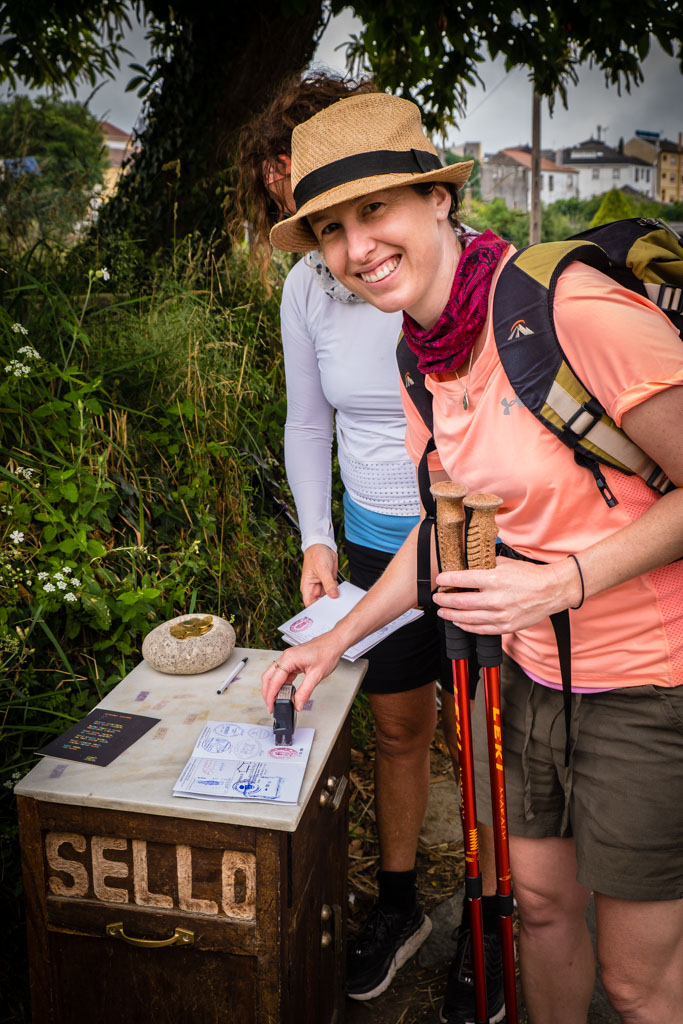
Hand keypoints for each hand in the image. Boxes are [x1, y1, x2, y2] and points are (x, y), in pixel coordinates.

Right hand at [262, 633, 345, 711]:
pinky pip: (282, 673)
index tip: (271, 707)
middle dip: (267, 692)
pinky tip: (285, 691)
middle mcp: (286, 657)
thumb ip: (305, 692)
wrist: (334, 643)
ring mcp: (288, 658)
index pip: (274, 681)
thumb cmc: (327, 653)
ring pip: (274, 675)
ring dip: (273, 688)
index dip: (270, 696)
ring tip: (276, 701)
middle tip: (270, 706)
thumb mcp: (316, 676)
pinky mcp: (293, 660)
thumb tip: (298, 705)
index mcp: (289, 659)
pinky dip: (281, 683)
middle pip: (268, 677)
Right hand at [300, 544, 338, 605]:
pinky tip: (344, 594)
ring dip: (335, 599)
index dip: (317, 610)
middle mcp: (315, 589)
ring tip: (342, 602)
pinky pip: (335, 591)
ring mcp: (323, 586)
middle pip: (321, 603)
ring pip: (329, 598)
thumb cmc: (316, 555)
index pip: (310, 604)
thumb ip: (328, 583)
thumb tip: (334, 596)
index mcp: (307, 587)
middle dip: (328, 606)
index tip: (326, 613)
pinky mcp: (330, 583)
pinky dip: (339, 593)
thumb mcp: (322, 569)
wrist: (323, 546)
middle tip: (337, 608)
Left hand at [433, 556, 580, 633]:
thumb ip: (485, 565)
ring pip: (468, 618)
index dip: (446, 580)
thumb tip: (468, 565)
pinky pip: (481, 629)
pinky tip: (459, 622)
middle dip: (444, 600)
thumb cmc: (529, 576)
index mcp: (494, 579)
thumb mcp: (505, 563)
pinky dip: (466, 626)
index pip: (462, 579)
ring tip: (443, 611)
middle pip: (460, 602)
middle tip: (437, 598)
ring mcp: (500, 615)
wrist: (551, 591)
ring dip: (451, 615)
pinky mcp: (506, 626)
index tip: (440, 580)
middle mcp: (495, 598)